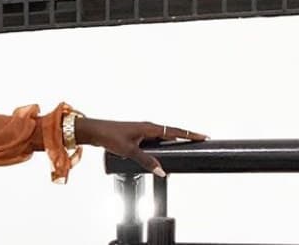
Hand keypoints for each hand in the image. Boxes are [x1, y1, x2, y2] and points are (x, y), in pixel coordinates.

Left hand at [74, 117, 207, 176]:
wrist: (94, 131)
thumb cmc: (110, 136)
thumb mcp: (130, 151)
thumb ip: (146, 161)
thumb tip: (161, 171)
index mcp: (149, 128)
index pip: (174, 131)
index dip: (190, 134)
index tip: (203, 136)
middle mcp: (147, 127)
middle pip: (172, 132)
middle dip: (186, 136)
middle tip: (200, 141)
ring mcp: (142, 131)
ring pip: (163, 136)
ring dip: (174, 140)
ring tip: (187, 146)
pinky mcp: (136, 135)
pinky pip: (155, 140)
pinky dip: (163, 144)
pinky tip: (164, 151)